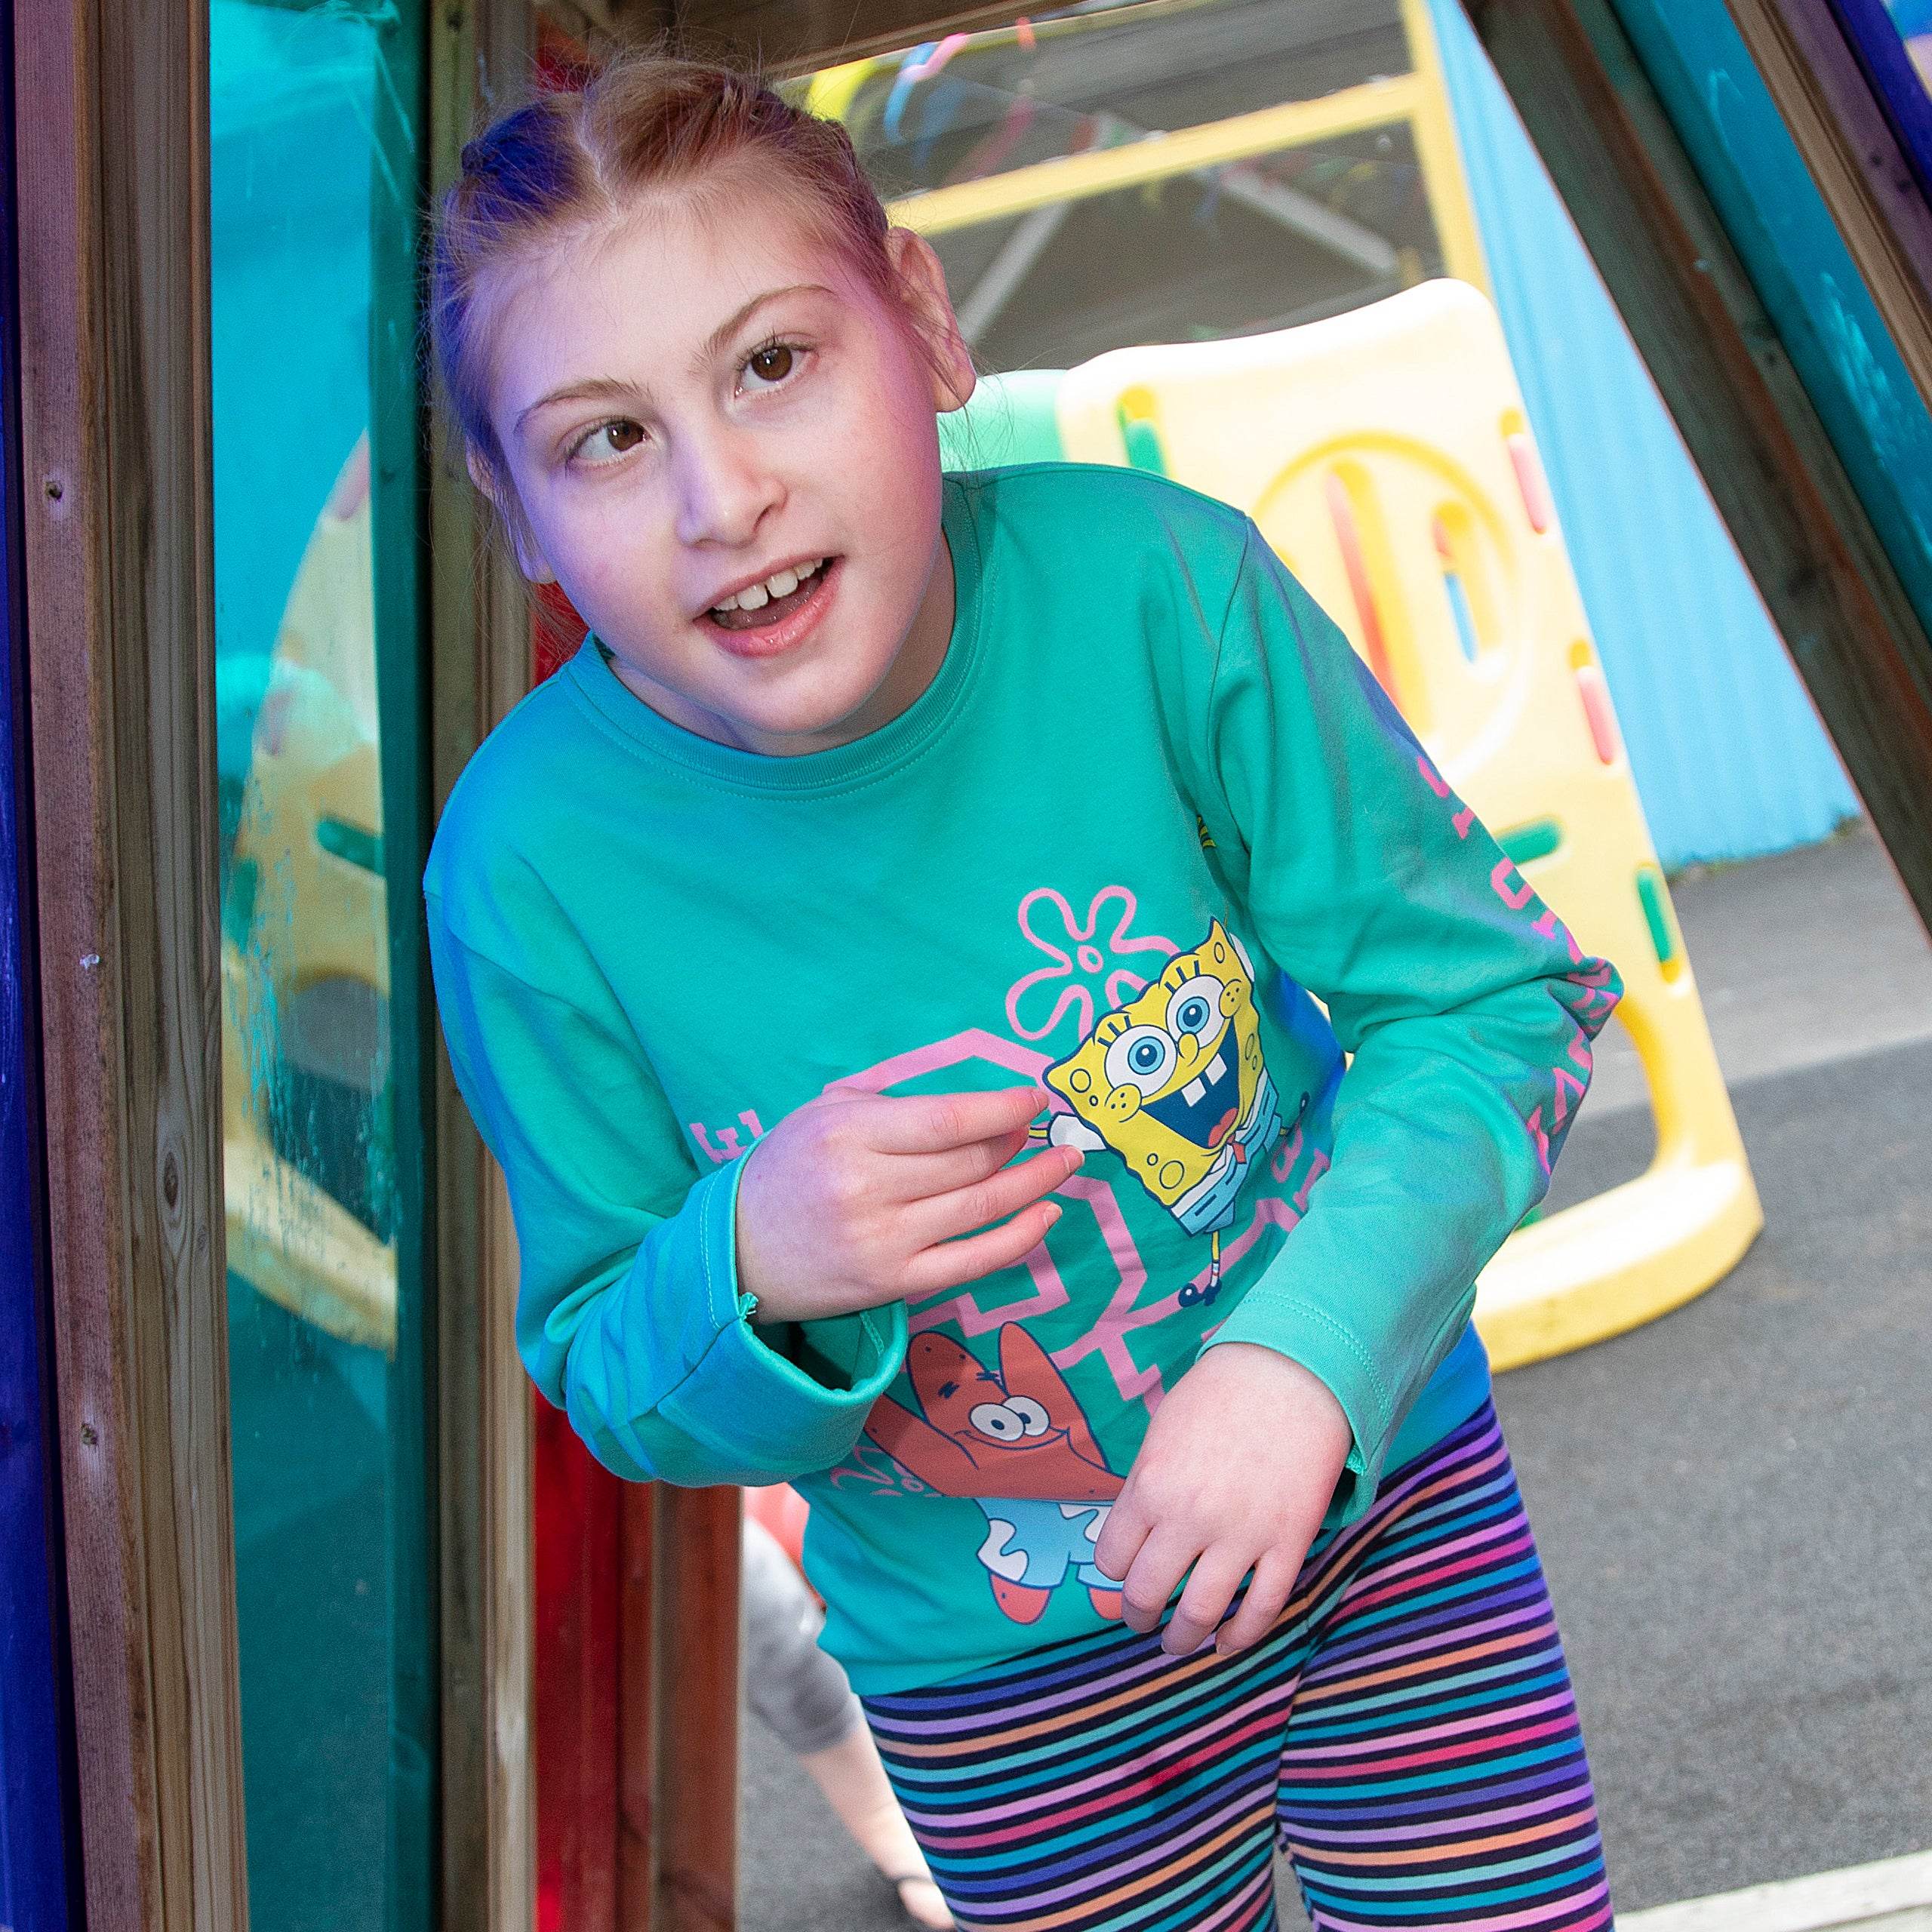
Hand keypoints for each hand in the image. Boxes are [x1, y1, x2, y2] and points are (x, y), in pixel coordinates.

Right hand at [735, 1084, 1081, 1326]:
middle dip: (1018, 1141)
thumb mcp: (822, 1112)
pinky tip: (1048, 1214)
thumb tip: (972, 1098)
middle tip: (1043, 1131)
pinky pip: (973, 1260)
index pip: (947, 1119)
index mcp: (847, 1132)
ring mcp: (882, 1240)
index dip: (1002, 1109)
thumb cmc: (789, 1170)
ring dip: (1035, 1182)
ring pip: (980, 1206)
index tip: (1034, 1099)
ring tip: (1065, 1163)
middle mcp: (865, 1186)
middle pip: (970, 1161)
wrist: (738, 1251)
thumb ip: (889, 1096)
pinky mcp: (893, 1284)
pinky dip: (1019, 1237)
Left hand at [1094, 1343, 1352, 1658]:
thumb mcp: (1161, 1432)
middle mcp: (1189, 1519)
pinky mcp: (1288, 1544)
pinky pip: (1262, 1609)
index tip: (1122, 1574)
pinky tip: (1226, 1644)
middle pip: (1147, 1594)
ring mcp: (1241, 1536)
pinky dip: (1240, 1637)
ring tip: (1178, 1643)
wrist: (1292, 1373)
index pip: (1112, 1557)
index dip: (1114, 1571)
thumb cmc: (1220, 1394)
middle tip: (1140, 1620)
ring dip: (1182, 1638)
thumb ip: (1145, 1485)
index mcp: (1150, 1487)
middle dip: (1138, 1616)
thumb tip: (1135, 1531)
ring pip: (1200, 1614)